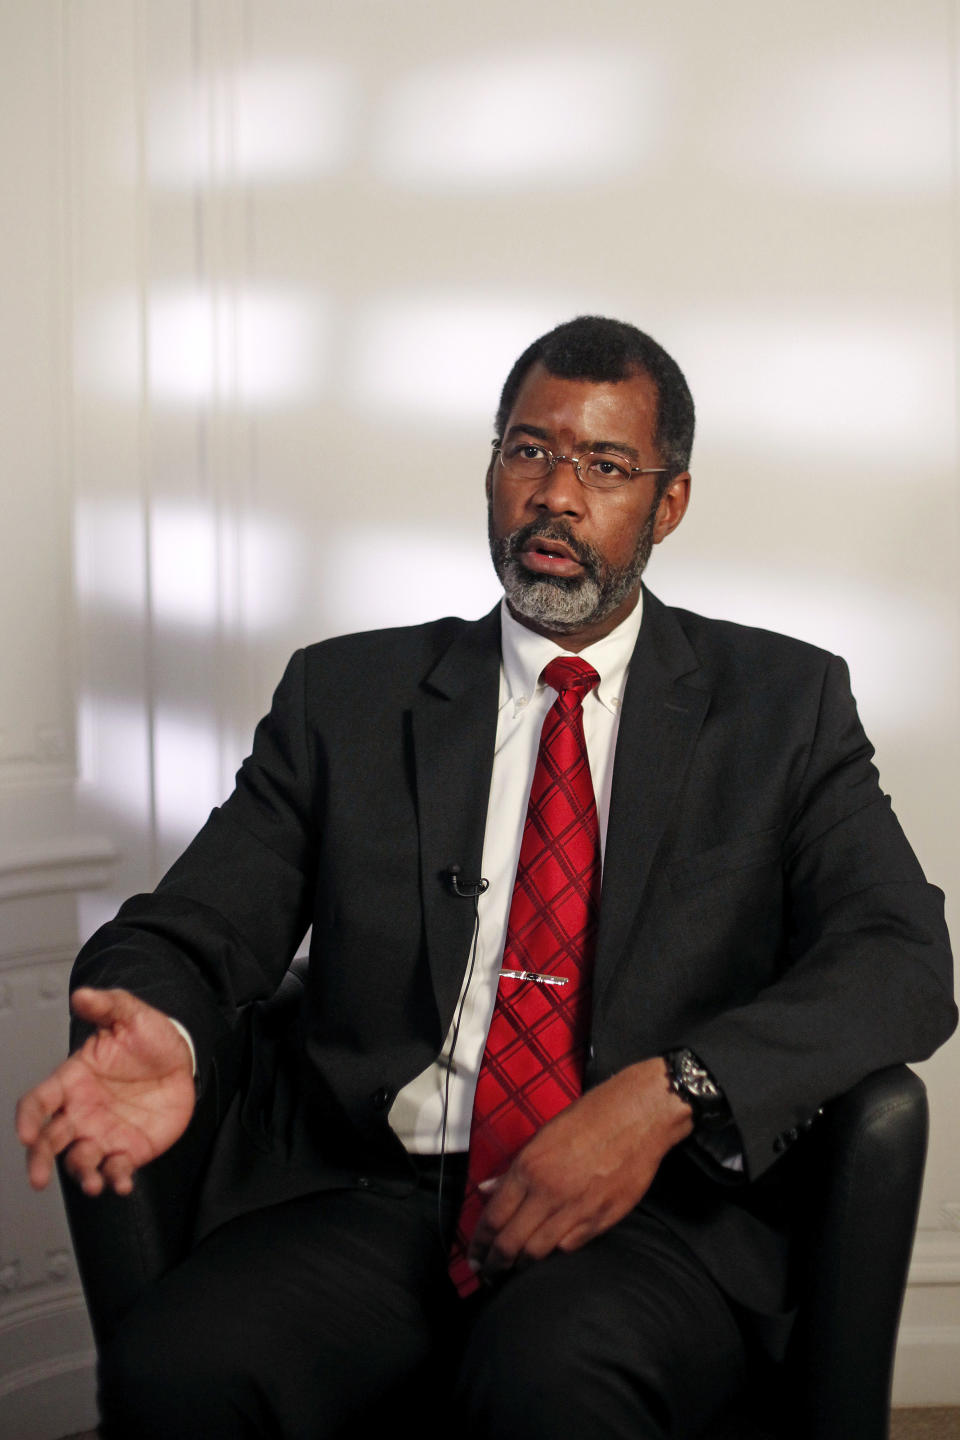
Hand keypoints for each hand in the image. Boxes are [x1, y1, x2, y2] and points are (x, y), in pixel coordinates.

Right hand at [15, 988, 195, 1196]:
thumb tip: (82, 994)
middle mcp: (81, 1111)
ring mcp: (103, 1133)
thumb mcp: (130, 1014)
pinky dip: (116, 1180)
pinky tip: (121, 1184)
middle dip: (40, 1160)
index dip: (29, 1118)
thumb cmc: (149, 1038)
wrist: (182, 1059)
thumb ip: (106, 1005)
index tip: (27, 1134)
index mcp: (73, 1080)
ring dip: (82, 1175)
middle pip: (49, 1141)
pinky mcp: (128, 1149)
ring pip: (80, 1161)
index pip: (39, 1101)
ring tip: (93, 1184)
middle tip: (37, 1177)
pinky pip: (116, 1170)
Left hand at [467, 1057, 692, 1281]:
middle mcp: (549, 1192)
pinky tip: (546, 1256)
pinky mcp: (602, 1219)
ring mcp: (576, 1208)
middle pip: (511, 1242)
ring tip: (513, 1270)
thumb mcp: (543, 1135)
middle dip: (494, 1263)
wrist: (637, 1116)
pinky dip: (554, 1255)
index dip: (480, 1242)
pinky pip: (569, 1247)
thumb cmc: (589, 1118)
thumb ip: (513, 1169)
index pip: (494, 1217)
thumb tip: (487, 1190)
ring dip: (521, 1265)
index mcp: (529, 1168)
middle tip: (486, 1272)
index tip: (473, 1255)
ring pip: (538, 1252)